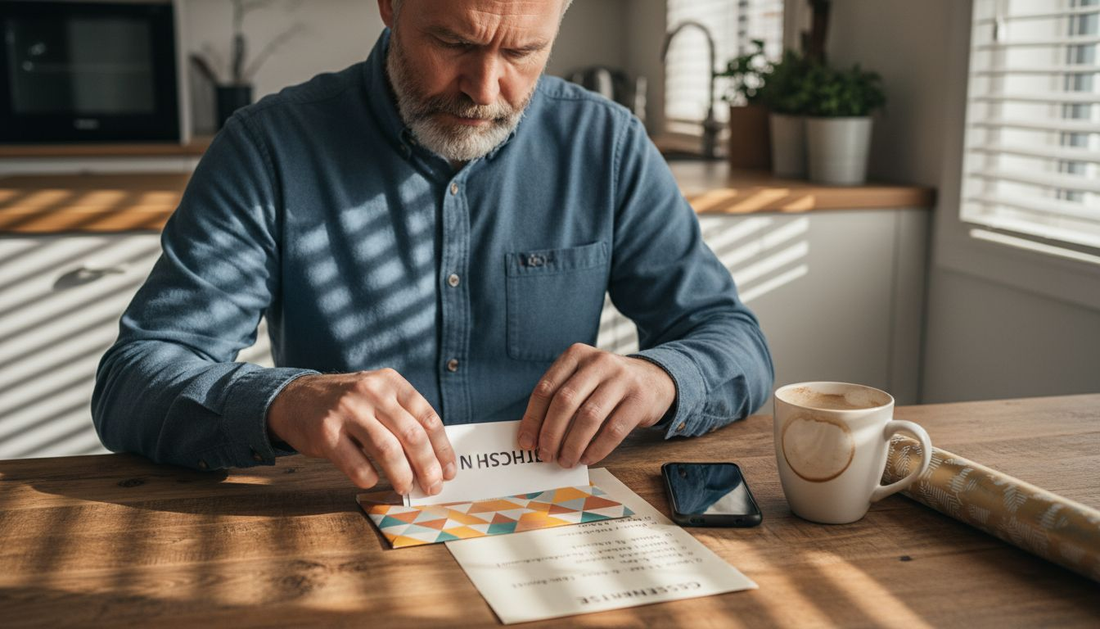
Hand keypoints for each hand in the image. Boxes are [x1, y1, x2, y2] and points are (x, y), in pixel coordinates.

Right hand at [266, 369, 456, 493]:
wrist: (294, 398)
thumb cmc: (347, 404)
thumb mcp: (377, 395)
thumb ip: (403, 417)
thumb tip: (435, 459)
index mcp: (391, 383)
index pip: (428, 417)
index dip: (442, 448)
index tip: (449, 471)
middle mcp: (372, 392)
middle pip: (412, 435)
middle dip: (427, 466)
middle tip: (433, 486)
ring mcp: (347, 410)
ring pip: (387, 450)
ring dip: (402, 475)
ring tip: (406, 489)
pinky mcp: (326, 432)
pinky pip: (356, 464)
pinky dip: (369, 478)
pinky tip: (372, 481)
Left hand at [517, 344, 676, 468]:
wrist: (655, 379)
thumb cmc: (608, 385)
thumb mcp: (583, 379)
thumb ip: (561, 399)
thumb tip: (534, 436)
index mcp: (576, 355)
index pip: (546, 388)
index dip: (533, 419)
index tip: (526, 443)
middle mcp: (598, 362)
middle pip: (565, 402)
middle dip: (551, 434)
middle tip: (545, 455)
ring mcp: (621, 378)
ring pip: (588, 417)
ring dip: (572, 445)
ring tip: (565, 460)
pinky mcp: (639, 398)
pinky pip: (614, 430)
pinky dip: (597, 449)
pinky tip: (587, 458)